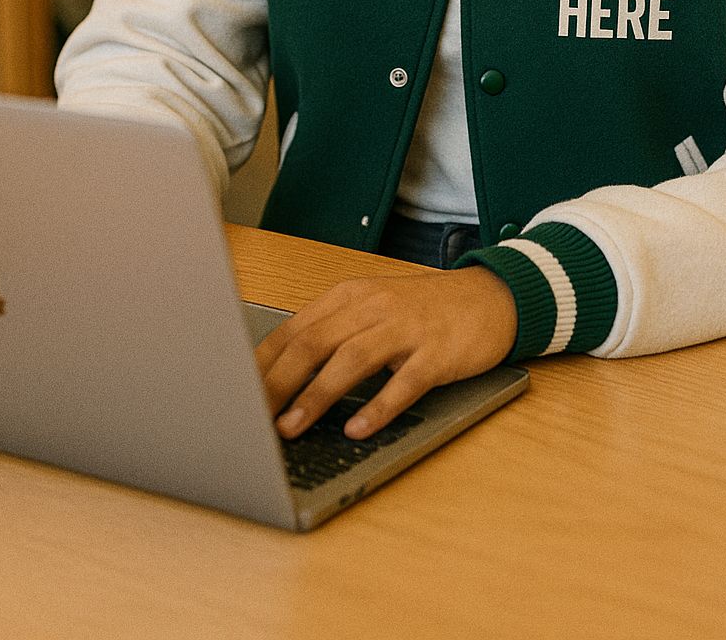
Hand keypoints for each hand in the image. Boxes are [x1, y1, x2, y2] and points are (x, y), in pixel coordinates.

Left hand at [255, 266, 517, 440]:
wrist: (490, 297)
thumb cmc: (423, 312)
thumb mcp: (373, 310)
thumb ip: (333, 334)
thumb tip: (279, 378)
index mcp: (351, 296)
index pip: (294, 329)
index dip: (262, 363)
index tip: (235, 394)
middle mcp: (374, 307)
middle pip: (314, 342)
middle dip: (278, 383)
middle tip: (251, 417)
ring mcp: (406, 329)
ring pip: (352, 359)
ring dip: (316, 395)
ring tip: (291, 428)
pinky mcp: (437, 352)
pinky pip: (404, 382)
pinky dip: (378, 406)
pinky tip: (357, 428)